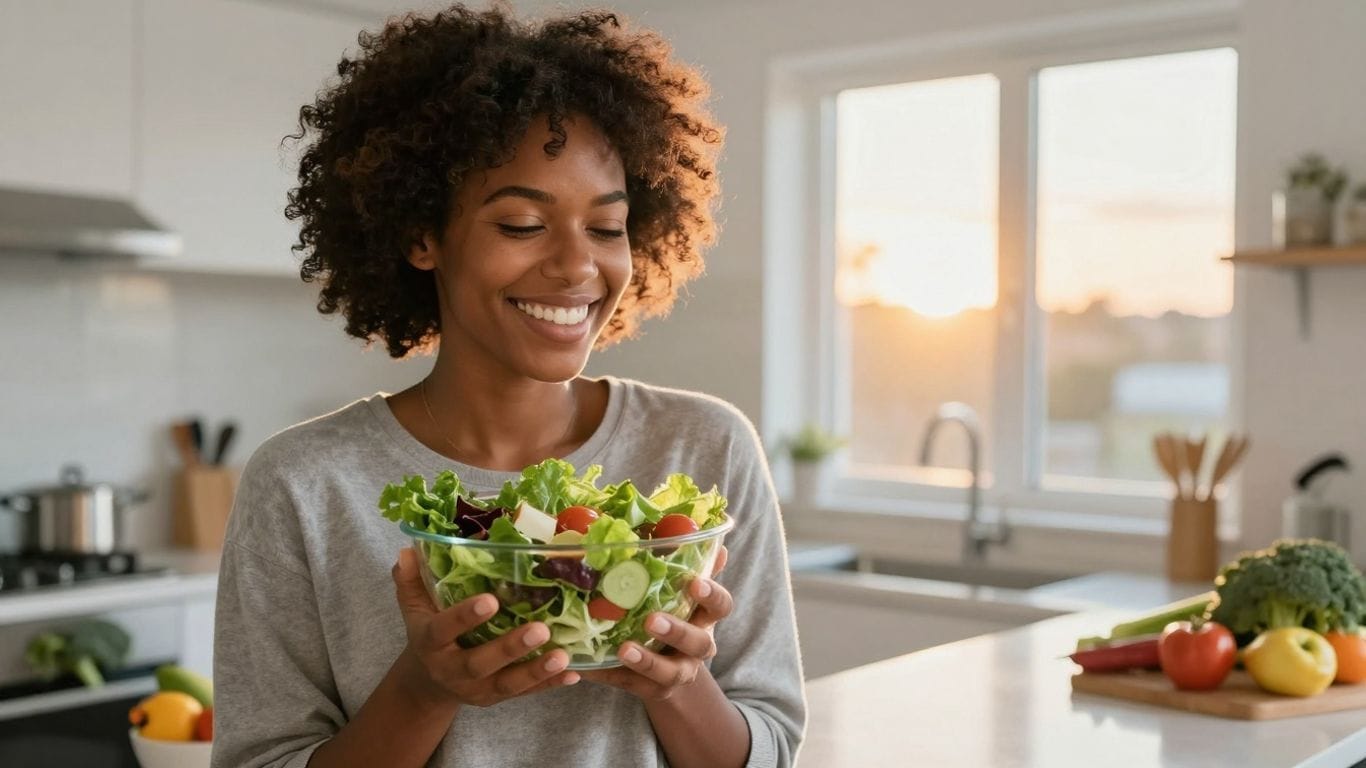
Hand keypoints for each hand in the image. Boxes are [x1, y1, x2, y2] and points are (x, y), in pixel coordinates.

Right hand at [391, 548, 579, 706]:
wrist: (428, 684)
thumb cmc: (427, 634)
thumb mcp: (414, 608)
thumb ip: (410, 580)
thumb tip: (407, 551)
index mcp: (430, 644)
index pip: (443, 630)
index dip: (464, 617)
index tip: (490, 600)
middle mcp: (452, 671)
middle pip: (479, 664)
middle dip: (510, 648)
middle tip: (541, 629)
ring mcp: (476, 690)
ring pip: (507, 685)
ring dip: (536, 671)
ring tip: (563, 655)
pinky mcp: (497, 699)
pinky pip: (525, 694)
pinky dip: (549, 685)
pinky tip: (574, 673)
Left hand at [582, 546, 731, 700]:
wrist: (665, 671)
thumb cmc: (671, 615)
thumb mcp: (677, 591)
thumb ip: (685, 564)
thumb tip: (694, 531)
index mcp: (705, 618)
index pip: (721, 606)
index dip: (711, 595)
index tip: (694, 583)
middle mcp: (698, 647)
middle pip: (699, 643)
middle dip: (677, 632)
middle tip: (651, 620)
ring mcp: (678, 672)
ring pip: (669, 672)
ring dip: (647, 661)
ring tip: (623, 649)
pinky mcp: (652, 690)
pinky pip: (632, 685)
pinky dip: (611, 675)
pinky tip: (590, 667)